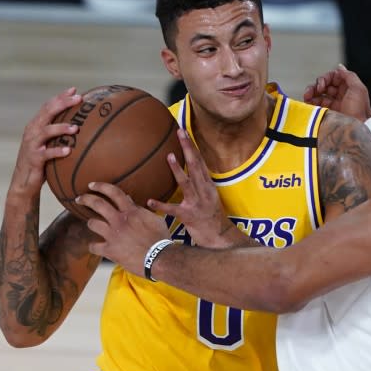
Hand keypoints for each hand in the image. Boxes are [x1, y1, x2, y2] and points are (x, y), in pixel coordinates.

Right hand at [9, 88, 81, 198]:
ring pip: (46, 131)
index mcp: (36, 125)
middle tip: (79, 99)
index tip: (75, 90)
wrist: (25, 181)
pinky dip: (57, 151)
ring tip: (76, 128)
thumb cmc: (42, 161)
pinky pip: (46, 154)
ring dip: (61, 127)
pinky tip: (69, 150)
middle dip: (63, 104)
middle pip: (47, 112)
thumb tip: (84, 126)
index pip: (48, 106)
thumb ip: (60, 133)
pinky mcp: (34, 159)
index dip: (61, 97)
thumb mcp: (50, 143)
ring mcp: (32, 144)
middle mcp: (32, 131)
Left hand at [76, 182, 169, 275]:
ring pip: (92, 223)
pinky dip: (93, 246)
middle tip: (79, 198)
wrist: (160, 258)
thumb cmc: (161, 238)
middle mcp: (119, 221)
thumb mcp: (155, 219)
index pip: (114, 192)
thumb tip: (129, 201)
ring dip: (91, 223)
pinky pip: (94, 246)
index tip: (92, 185)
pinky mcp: (110, 250)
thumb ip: (140, 210)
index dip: (101, 186)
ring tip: (92, 224)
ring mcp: (113, 235)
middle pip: (97, 204)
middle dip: (85, 199)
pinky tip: (95, 246)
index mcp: (131, 212)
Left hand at [147, 129, 248, 248]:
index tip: (184, 132)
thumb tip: (188, 172)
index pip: (200, 162)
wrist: (220, 238)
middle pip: (196, 166)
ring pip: (187, 183)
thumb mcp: (209, 198)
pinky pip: (173, 210)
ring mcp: (197, 204)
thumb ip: (199, 185)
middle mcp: (204, 192)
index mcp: (208, 186)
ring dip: (178, 170)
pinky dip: (162, 205)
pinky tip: (150, 201)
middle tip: (180, 133)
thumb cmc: (211, 219)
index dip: (192, 147)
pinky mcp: (189, 217)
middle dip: (188, 149)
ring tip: (169, 157)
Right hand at [303, 64, 370, 121]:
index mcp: (348, 88)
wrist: (357, 130)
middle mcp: (340, 95)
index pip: (333, 77)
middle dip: (316, 86)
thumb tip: (339, 67)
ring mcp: (333, 104)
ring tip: (306, 97)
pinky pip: (317, 105)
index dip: (326, 78)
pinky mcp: (328, 113)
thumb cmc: (359, 110)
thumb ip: (349, 76)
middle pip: (324, 85)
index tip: (322, 85)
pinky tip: (308, 103)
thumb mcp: (358, 89)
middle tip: (312, 91)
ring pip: (319, 94)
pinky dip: (311, 102)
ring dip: (311, 93)